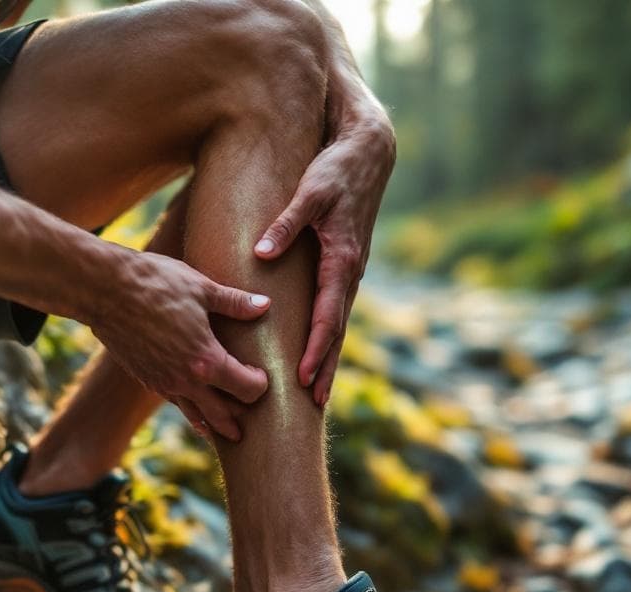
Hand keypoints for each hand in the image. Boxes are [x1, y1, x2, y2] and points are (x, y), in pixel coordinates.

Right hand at [90, 249, 271, 440]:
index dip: (260, 385)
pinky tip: (191, 408)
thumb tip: (265, 306)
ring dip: (213, 422)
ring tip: (224, 431)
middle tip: (251, 427)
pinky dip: (188, 409)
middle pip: (222, 414)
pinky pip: (173, 401)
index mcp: (205, 360)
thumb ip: (236, 302)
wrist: (104, 289)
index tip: (263, 375)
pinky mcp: (145, 378)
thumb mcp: (202, 288)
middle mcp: (185, 380)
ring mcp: (162, 382)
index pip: (246, 389)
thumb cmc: (155, 283)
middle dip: (239, 419)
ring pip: (194, 414)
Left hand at [254, 116, 395, 406]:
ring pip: (338, 321)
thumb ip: (285, 223)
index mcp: (342, 259)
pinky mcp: (345, 264)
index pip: (327, 315)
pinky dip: (330, 333)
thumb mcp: (310, 192)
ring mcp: (350, 270)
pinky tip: (319, 348)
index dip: (315, 348)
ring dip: (329, 355)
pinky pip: (336, 307)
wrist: (369, 151)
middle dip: (325, 366)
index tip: (302, 377)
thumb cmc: (336, 170)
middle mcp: (350, 271)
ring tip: (318, 389)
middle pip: (337, 329)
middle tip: (314, 403)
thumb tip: (261, 253)